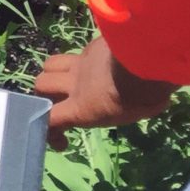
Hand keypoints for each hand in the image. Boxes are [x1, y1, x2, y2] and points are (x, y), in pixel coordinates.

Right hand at [33, 34, 178, 147]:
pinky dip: (81, 61)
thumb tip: (120, 109)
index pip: (49, 118)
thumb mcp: (130, 116)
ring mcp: (80, 63)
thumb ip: (115, 112)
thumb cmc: (145, 97)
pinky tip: (98, 66)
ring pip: (50, 64)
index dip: (48, 132)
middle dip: (45, 96)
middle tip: (61, 103)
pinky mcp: (91, 47)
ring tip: (67, 80)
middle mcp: (74, 85)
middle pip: (41, 85)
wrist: (148, 62)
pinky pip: (77, 53)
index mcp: (82, 108)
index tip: (62, 143)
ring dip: (53, 74)